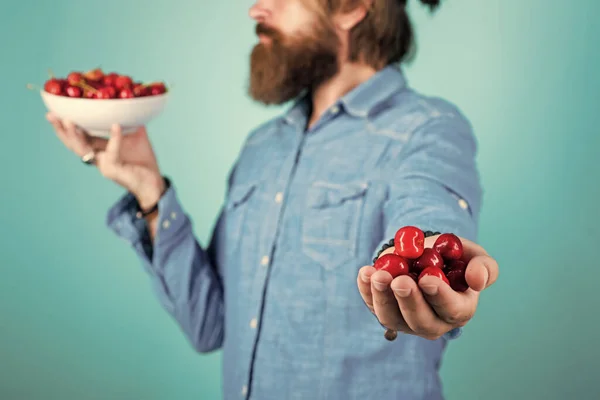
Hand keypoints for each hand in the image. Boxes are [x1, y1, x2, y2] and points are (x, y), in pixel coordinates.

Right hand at [46, 112, 164, 208]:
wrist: (154, 183)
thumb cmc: (144, 162)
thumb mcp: (137, 137)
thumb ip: (131, 122)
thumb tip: (132, 103)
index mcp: (99, 150)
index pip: (78, 138)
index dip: (65, 127)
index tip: (55, 111)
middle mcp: (98, 158)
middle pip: (73, 144)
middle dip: (61, 130)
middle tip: (50, 115)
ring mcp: (104, 165)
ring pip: (83, 151)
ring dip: (75, 136)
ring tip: (69, 121)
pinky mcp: (114, 170)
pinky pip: (112, 153)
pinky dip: (114, 139)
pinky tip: (116, 126)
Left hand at [357, 235, 497, 339]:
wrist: (425, 253)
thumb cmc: (453, 258)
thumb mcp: (473, 255)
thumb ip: (483, 267)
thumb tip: (476, 280)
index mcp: (459, 310)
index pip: (451, 310)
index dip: (440, 297)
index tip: (427, 279)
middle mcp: (432, 322)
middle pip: (420, 321)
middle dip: (408, 301)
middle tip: (400, 281)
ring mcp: (404, 320)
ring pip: (391, 318)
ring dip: (383, 297)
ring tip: (377, 275)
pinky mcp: (383, 310)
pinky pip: (372, 304)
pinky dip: (366, 289)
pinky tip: (365, 272)